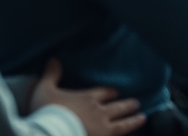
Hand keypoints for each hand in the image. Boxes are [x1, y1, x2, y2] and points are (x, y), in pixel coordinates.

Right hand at [30, 59, 145, 135]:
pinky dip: (124, 135)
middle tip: (137, 103)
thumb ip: (51, 75)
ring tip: (142, 117)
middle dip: (128, 105)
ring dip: (134, 120)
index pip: (105, 93)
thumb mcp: (45, 90)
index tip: (116, 92)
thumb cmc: (47, 112)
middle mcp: (99, 112)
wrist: (50, 133)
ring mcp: (103, 129)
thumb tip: (54, 59)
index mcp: (88, 98)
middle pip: (119, 107)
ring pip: (123, 124)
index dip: (111, 92)